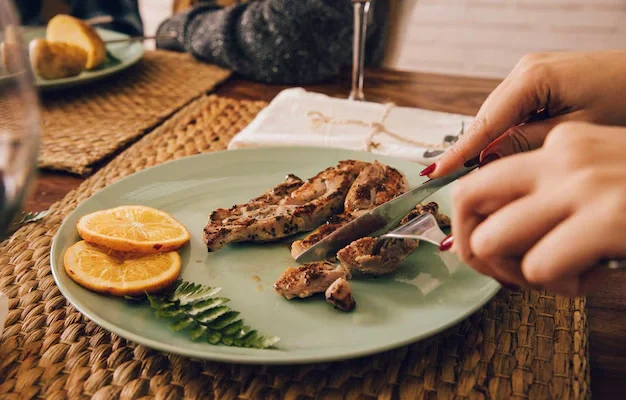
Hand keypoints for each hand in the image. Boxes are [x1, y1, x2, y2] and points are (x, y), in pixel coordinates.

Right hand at [428, 51, 625, 177]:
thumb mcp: (577, 132)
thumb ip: (526, 144)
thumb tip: (485, 161)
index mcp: (532, 78)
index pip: (484, 124)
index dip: (459, 153)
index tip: (434, 174)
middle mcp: (525, 70)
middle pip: (488, 119)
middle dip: (476, 151)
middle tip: (462, 187)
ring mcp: (533, 72)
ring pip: (500, 117)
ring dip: (494, 144)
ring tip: (484, 176)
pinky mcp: (542, 80)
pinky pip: (515, 111)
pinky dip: (511, 133)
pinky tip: (511, 153)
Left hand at [450, 122, 625, 295]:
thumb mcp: (604, 173)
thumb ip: (554, 189)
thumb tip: (498, 227)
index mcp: (563, 142)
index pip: (485, 180)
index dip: (476, 221)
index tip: (490, 247)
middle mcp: (564, 157)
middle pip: (467, 198)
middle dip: (471, 244)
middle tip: (501, 270)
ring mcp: (583, 185)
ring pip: (490, 239)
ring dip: (510, 271)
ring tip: (551, 276)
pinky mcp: (607, 220)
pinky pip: (537, 268)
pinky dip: (558, 286)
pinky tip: (589, 277)